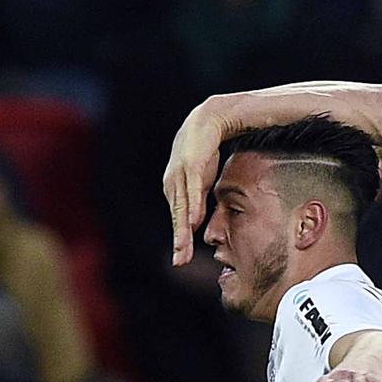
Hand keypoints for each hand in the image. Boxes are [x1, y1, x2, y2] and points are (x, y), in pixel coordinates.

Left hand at [163, 100, 226, 266]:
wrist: (209, 119)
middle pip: (177, 217)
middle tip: (180, 262)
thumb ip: (197, 201)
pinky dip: (193, 206)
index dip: (180, 240)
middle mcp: (173, 183)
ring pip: (182, 207)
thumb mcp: (201, 180)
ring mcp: (181, 174)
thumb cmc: (204, 151)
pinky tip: (194, 222)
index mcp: (173, 188)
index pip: (177, 219)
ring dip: (183, 230)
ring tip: (184, 249)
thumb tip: (196, 223)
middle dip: (179, 241)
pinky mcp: (192, 165)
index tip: (182, 260)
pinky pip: (193, 190)